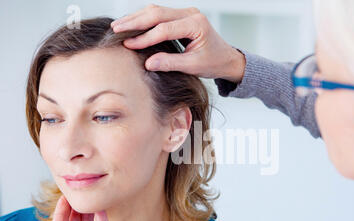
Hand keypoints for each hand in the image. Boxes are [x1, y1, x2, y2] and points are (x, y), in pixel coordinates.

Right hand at [111, 4, 245, 82]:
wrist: (226, 58)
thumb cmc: (213, 63)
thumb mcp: (193, 67)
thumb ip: (171, 64)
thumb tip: (148, 63)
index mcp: (196, 24)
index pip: (165, 29)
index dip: (145, 37)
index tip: (129, 45)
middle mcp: (191, 14)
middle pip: (157, 13)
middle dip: (135, 21)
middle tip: (116, 29)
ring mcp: (186, 13)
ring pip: (156, 10)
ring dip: (136, 18)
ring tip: (118, 26)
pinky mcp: (181, 16)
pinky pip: (159, 14)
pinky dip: (144, 19)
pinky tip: (131, 25)